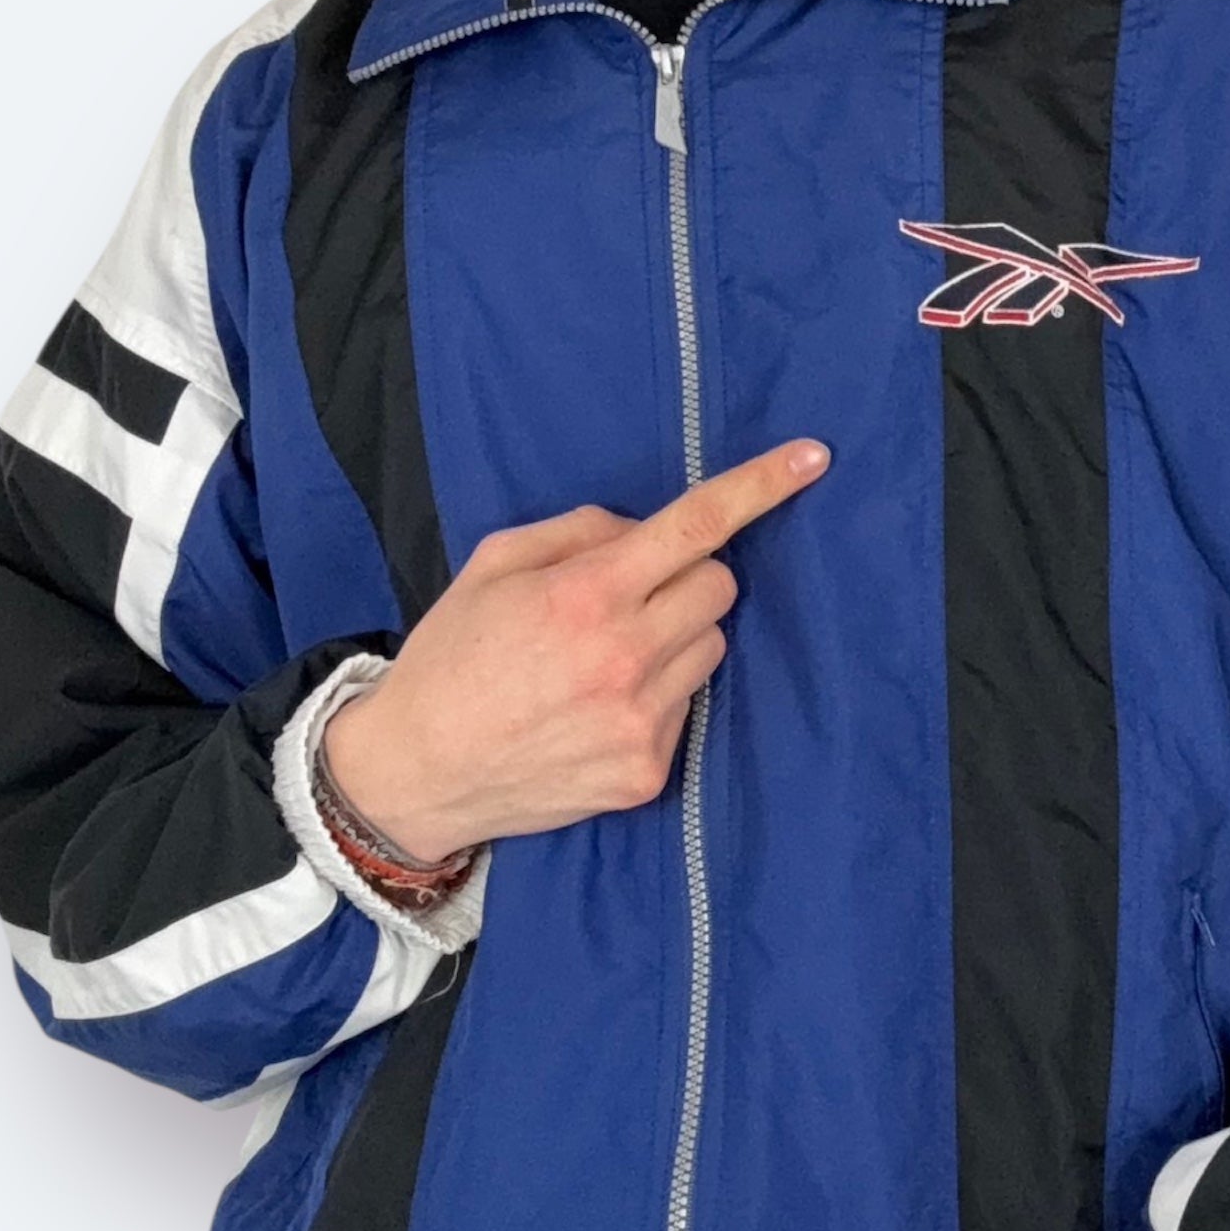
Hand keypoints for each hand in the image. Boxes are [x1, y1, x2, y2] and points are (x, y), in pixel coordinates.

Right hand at [323, 438, 830, 859]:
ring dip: (675, 638)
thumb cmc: (452, 656)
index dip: (759, 488)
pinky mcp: (646, 772)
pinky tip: (597, 708)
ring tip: (603, 659)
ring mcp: (641, 721)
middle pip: (719, 588)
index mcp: (586, 595)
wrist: (417, 772)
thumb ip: (580, 532)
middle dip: (688, 578)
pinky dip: (657, 696)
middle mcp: (624, 658)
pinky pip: (686, 707)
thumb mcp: (494, 564)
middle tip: (630, 595)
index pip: (696, 529)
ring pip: (710, 648)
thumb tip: (647, 529)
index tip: (812, 458)